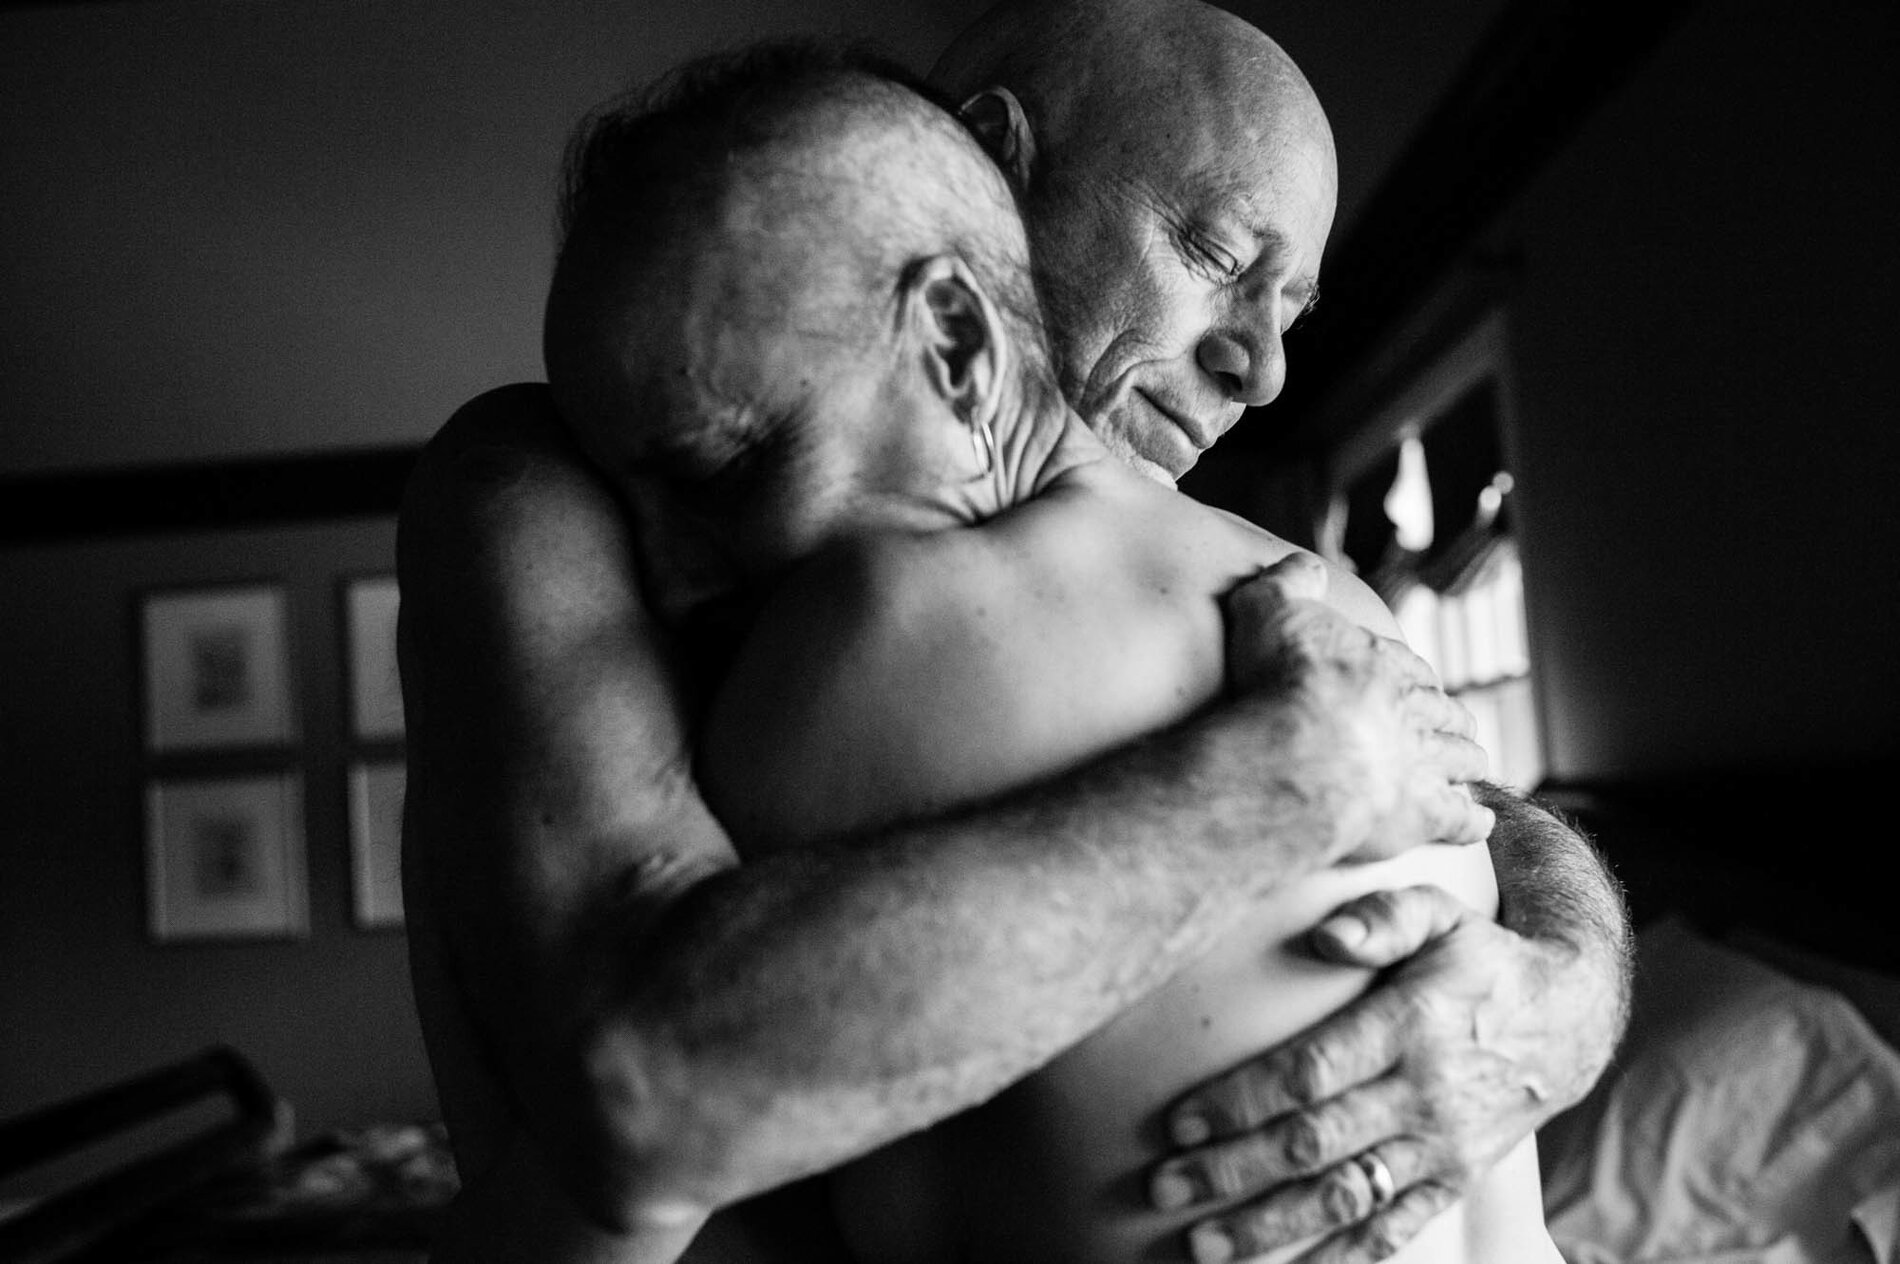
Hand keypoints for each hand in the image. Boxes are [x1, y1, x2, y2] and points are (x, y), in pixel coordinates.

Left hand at [1148, 883, 1581, 1262]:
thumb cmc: (1479, 957)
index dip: (1241, 1101)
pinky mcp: (1455, 1180)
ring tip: (1204, 1244)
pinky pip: (1394, 1228)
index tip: (1179, 1121)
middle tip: (1164, 1187)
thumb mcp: (1440, 914)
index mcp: (1409, 1026)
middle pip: (1314, 1143)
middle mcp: (1423, 1095)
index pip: (1310, 1072)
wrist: (1572, 1018)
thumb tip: (1324, 932)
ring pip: (1345, 1197)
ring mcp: (1441, 1146)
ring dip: (1270, 1226)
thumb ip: (1382, 915)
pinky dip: (1343, 1256)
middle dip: (1232, 1171)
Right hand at [1222, 557, 1492, 861]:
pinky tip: (1479, 825)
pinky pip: (1461, 821)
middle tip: (1453, 726)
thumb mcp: (1268, 610)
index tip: (1415, 685)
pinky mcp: (1424, 816)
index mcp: (1383, 664)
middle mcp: (1413, 712)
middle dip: (1450, 719)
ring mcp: (1423, 766)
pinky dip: (1473, 823)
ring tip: (1470, 769)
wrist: (1295, 753)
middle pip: (1446, 713)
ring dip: (1468, 764)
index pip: (1411, 668)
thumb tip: (1306, 565)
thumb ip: (1288, 583)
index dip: (1413, 678)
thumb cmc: (1277, 682)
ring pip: (1463, 761)